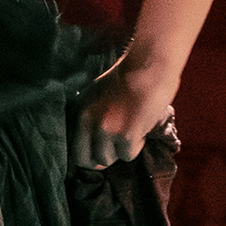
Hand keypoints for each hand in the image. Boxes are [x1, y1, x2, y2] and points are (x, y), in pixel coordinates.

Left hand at [77, 48, 180, 170]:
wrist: (150, 65)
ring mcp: (106, 129)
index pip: (75, 150)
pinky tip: (142, 128)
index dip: (90, 157)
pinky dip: (137, 145)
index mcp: (81, 110)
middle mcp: (89, 121)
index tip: (102, 154)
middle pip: (89, 160)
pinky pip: (128, 154)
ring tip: (133, 131)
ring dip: (122, 150)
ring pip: (109, 159)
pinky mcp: (126, 135)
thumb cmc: (133, 75)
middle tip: (119, 147)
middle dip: (105, 157)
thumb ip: (95, 114)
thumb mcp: (101, 92)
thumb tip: (95, 144)